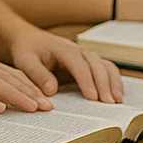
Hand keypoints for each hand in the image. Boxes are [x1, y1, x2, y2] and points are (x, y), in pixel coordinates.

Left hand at [6, 27, 123, 103]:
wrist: (29, 39)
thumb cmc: (27, 50)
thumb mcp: (25, 61)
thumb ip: (37, 75)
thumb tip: (52, 91)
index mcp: (63, 48)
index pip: (78, 64)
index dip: (87, 80)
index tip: (92, 97)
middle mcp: (78, 49)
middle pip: (96, 64)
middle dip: (104, 84)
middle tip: (109, 103)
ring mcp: (85, 55)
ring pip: (105, 65)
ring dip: (113, 82)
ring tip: (117, 100)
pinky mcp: (88, 62)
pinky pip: (105, 68)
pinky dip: (113, 80)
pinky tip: (117, 94)